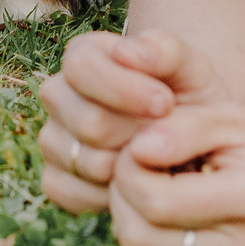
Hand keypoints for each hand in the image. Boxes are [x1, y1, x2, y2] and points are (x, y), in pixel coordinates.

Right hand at [36, 29, 225, 214]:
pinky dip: (111, 195)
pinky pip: (72, 192)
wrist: (192, 139)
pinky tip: (138, 182)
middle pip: (88, 121)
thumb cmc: (190, 97)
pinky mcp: (54, 178)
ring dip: (130, 166)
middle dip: (137, 134)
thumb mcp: (192, 68)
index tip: (166, 104)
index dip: (125, 89)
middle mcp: (58, 94)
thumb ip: (165, 50)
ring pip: (84, 161)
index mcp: (83, 56)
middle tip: (166, 136)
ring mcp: (52, 138)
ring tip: (157, 158)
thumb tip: (124, 51)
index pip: (81, 67)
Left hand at [106, 103, 244, 245]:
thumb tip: (135, 150)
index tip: (140, 140)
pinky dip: (146, 218)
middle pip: (138, 234)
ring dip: (128, 206)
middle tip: (135, 156)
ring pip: (140, 245)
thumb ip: (182, 128)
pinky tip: (164, 190)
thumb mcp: (232, 116)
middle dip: (122, 189)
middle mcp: (242, 244)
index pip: (158, 202)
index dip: (131, 169)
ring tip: (149, 172)